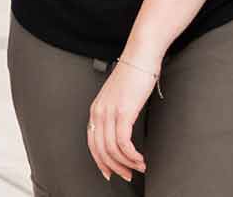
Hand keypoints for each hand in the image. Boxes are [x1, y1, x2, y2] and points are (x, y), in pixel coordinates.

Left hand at [86, 57, 156, 181]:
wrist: (140, 56)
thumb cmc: (134, 74)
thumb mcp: (120, 96)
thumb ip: (117, 113)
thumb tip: (123, 132)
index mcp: (96, 109)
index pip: (92, 143)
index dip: (100, 161)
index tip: (111, 172)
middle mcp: (99, 112)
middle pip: (100, 150)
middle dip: (114, 167)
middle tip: (127, 175)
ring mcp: (109, 113)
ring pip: (112, 150)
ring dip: (127, 163)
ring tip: (139, 166)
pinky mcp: (123, 113)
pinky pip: (123, 143)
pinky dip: (132, 155)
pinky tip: (140, 158)